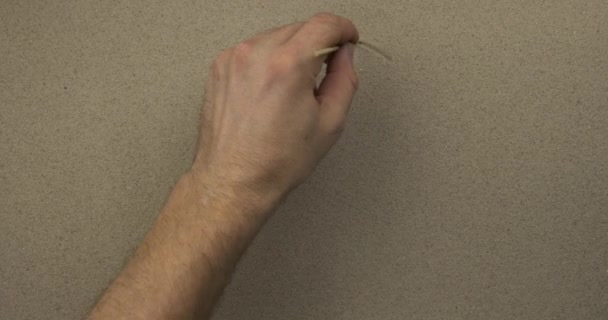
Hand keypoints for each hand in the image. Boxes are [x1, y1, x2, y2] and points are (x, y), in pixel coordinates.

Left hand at [191, 13, 358, 203]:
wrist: (233, 181)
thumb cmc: (275, 162)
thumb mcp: (329, 123)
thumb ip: (344, 79)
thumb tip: (345, 56)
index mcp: (287, 66)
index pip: (324, 24)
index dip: (343, 29)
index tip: (347, 38)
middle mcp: (256, 55)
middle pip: (300, 27)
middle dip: (318, 43)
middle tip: (322, 73)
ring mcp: (233, 59)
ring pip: (276, 36)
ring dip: (292, 51)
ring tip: (292, 89)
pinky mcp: (220, 67)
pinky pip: (254, 49)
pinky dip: (268, 60)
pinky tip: (270, 90)